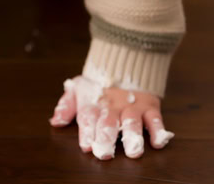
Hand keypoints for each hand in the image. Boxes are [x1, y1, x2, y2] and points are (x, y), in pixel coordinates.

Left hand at [48, 74, 174, 159]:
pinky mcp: (150, 106)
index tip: (86, 146)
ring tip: (133, 150)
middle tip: (105, 152)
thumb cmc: (98, 84)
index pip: (88, 118)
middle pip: (109, 122)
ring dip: (133, 136)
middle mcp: (112, 107)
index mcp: (93, 104)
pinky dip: (158, 130)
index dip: (86, 132)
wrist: (124, 61)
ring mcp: (132, 106)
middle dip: (106, 137)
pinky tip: (158, 142)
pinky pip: (155, 118)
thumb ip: (66, 106)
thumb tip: (55, 122)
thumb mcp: (78, 90)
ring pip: (132, 121)